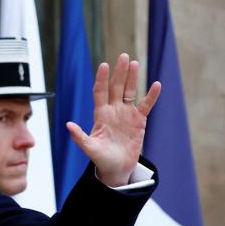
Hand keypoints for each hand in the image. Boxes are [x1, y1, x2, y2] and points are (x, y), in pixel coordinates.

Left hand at [66, 54, 160, 185]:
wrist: (116, 168)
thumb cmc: (101, 159)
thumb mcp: (89, 148)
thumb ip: (80, 137)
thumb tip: (68, 125)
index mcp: (100, 114)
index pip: (100, 92)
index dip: (102, 79)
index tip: (103, 66)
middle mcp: (113, 111)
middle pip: (116, 87)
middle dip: (119, 72)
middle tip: (123, 56)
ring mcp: (127, 114)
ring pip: (130, 92)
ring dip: (132, 78)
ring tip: (135, 63)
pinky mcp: (139, 121)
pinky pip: (146, 106)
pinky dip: (151, 96)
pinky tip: (156, 85)